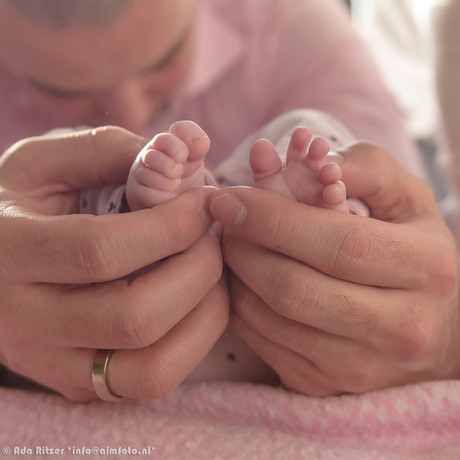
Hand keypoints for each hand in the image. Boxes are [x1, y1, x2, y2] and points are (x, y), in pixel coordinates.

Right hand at [0, 126, 227, 400]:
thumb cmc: (22, 203)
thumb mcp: (48, 160)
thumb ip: (112, 150)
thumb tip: (187, 150)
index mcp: (7, 252)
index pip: (101, 251)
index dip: (170, 226)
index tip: (204, 203)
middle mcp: (22, 322)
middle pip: (135, 317)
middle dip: (198, 269)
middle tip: (214, 235)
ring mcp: (51, 364)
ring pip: (151, 367)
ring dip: (205, 313)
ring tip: (212, 268)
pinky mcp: (78, 384)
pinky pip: (152, 380)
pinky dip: (194, 341)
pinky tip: (196, 300)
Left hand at [210, 141, 459, 395]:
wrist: (434, 331)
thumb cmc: (415, 254)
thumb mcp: (406, 200)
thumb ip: (362, 167)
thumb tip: (301, 156)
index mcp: (424, 269)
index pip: (335, 243)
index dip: (272, 218)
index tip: (228, 197)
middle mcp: (398, 328)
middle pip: (294, 288)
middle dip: (243, 248)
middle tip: (223, 219)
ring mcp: (359, 367)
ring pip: (270, 319)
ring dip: (235, 275)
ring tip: (232, 244)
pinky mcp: (325, 385)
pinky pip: (262, 342)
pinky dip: (240, 305)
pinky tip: (244, 279)